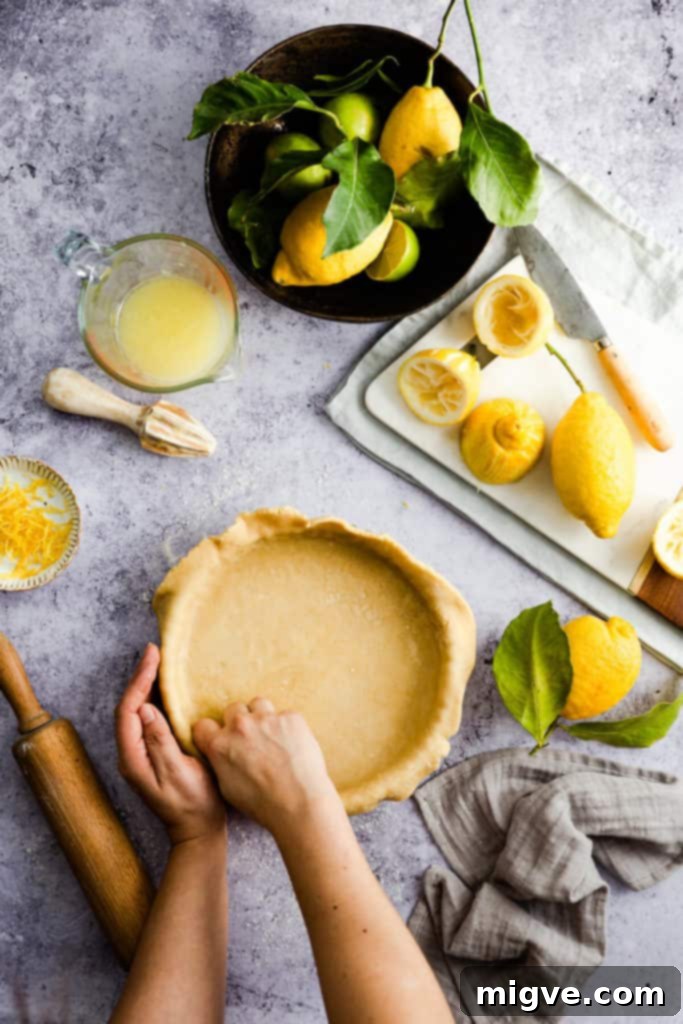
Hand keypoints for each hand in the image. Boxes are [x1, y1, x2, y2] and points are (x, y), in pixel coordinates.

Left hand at [116, 644, 225, 844]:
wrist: (198, 832)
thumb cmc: (194, 805)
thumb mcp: (180, 773)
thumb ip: (161, 741)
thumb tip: (146, 710)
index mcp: (133, 759)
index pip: (128, 711)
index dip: (139, 680)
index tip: (153, 656)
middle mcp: (131, 754)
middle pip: (129, 708)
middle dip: (141, 677)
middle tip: (155, 651)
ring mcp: (141, 754)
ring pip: (137, 712)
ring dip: (147, 685)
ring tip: (159, 662)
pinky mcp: (153, 753)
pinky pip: (149, 720)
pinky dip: (156, 699)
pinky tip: (166, 688)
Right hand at [193, 699, 338, 837]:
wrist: (300, 804)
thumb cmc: (263, 803)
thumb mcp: (227, 788)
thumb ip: (220, 761)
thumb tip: (220, 751)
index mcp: (219, 745)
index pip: (203, 725)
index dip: (211, 732)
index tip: (220, 738)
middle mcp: (240, 726)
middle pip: (233, 709)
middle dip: (239, 722)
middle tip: (251, 740)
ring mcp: (266, 719)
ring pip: (259, 705)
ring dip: (262, 717)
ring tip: (272, 738)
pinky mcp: (291, 717)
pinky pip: (285, 715)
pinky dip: (287, 727)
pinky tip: (292, 745)